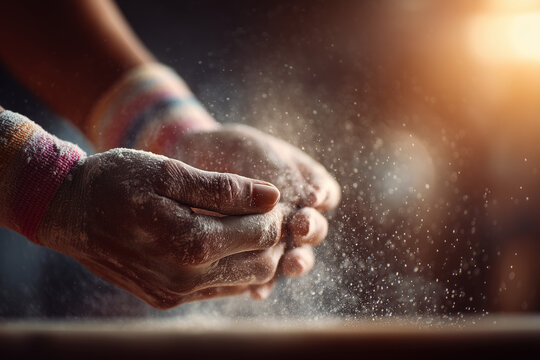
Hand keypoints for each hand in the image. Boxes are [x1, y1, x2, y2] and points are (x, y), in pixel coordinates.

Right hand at [36, 149, 314, 308]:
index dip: (272, 212)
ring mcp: (176, 293)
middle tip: (256, 210)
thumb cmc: (117, 182)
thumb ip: (224, 188)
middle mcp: (186, 278)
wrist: (69, 212)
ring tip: (240, 225)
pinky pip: (220, 289)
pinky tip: (220, 242)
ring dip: (254, 254)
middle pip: (261, 263)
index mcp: (190, 242)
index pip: (261, 233)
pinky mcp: (167, 299)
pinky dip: (231, 267)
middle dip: (268, 235)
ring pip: (246, 281)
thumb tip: (271, 195)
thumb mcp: (170, 173)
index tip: (264, 195)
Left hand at [157, 123, 337, 286]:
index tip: (310, 199)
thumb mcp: (256, 152)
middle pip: (315, 229)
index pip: (325, 195)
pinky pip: (264, 275)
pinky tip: (258, 290)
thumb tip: (312, 201)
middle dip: (311, 231)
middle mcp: (295, 213)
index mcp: (304, 182)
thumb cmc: (228, 151)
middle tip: (300, 228)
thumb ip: (282, 174)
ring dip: (297, 261)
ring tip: (290, 264)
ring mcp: (276, 237)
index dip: (322, 199)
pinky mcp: (253, 257)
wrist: (191, 161)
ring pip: (295, 255)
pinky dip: (263, 283)